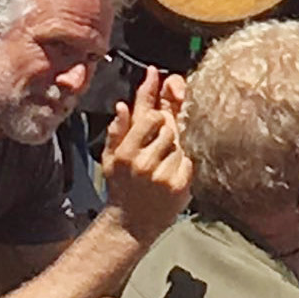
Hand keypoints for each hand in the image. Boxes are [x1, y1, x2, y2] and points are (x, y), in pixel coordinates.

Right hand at [104, 66, 192, 241]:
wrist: (131, 224)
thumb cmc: (121, 188)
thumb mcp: (110, 158)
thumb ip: (117, 131)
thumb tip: (122, 105)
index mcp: (125, 151)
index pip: (143, 113)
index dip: (151, 90)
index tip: (156, 73)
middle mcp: (142, 160)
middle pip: (166, 123)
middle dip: (165, 125)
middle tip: (158, 139)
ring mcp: (162, 172)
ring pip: (178, 140)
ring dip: (173, 146)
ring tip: (161, 163)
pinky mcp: (178, 184)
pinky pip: (188, 159)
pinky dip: (183, 162)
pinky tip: (171, 173)